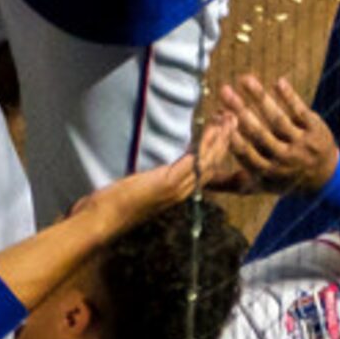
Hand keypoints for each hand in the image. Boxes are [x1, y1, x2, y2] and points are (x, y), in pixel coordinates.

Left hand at [83, 117, 237, 224]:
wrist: (104, 219)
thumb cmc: (115, 206)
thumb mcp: (140, 188)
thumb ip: (154, 179)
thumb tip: (156, 168)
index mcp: (178, 192)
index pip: (206, 169)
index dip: (218, 151)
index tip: (225, 132)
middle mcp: (184, 191)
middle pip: (213, 163)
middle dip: (225, 140)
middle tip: (234, 119)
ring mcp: (179, 188)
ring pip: (209, 160)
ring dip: (221, 138)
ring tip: (230, 118)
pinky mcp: (170, 182)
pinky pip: (196, 160)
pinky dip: (208, 143)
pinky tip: (214, 128)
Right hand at [211, 75, 339, 196]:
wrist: (324, 177)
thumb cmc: (280, 178)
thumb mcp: (254, 186)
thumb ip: (225, 182)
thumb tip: (194, 180)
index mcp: (265, 172)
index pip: (245, 152)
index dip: (230, 134)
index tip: (217, 114)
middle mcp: (283, 159)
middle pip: (259, 133)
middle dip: (240, 110)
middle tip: (224, 90)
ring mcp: (300, 144)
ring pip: (278, 119)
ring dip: (260, 97)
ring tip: (244, 78)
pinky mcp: (315, 129)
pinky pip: (300, 111)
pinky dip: (289, 97)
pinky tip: (278, 82)